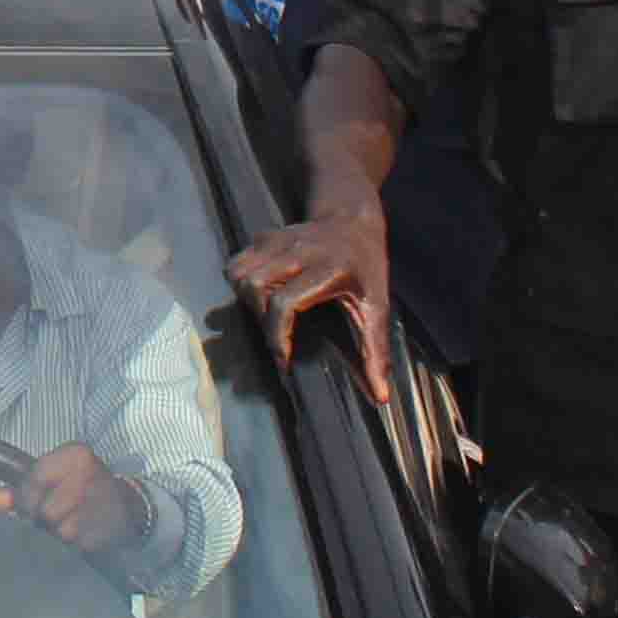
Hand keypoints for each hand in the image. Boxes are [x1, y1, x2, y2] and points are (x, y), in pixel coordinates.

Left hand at [0, 442, 148, 558]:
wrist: (127, 506)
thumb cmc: (82, 488)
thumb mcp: (53, 477)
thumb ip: (18, 489)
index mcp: (74, 455)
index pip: (32, 482)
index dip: (26, 499)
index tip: (32, 506)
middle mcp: (88, 476)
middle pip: (44, 511)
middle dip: (40, 520)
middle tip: (50, 519)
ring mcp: (98, 505)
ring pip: (57, 532)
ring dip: (55, 537)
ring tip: (65, 528)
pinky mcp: (104, 532)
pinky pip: (73, 548)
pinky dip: (70, 549)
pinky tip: (79, 538)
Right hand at [229, 206, 396, 393]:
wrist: (353, 220)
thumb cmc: (367, 269)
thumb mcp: (378, 307)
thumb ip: (376, 353)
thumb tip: (380, 396)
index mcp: (329, 268)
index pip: (285, 303)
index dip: (277, 335)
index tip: (283, 359)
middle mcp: (299, 250)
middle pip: (255, 286)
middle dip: (260, 318)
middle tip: (278, 334)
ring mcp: (278, 240)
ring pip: (240, 274)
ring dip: (248, 301)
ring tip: (269, 316)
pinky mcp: (264, 237)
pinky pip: (237, 264)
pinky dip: (242, 283)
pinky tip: (262, 294)